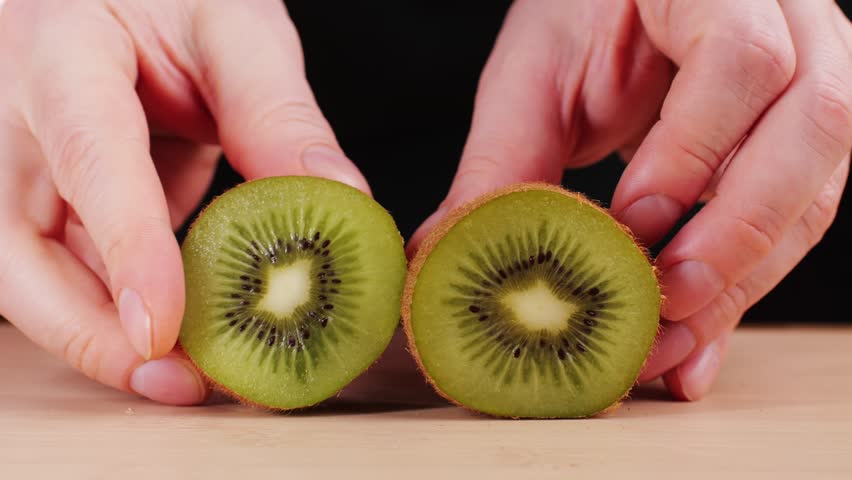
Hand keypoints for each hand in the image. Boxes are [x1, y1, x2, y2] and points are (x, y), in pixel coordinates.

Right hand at [0, 0, 367, 404]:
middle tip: (177, 382)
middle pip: (16, 247)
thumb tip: (342, 202)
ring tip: (190, 375)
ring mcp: (14, 160)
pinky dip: (116, 307)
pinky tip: (175, 330)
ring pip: (28, 273)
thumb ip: (276, 112)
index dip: (125, 245)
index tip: (161, 327)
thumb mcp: (233, 27)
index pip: (87, 153)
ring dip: (102, 334)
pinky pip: (61, 266)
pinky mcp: (37, 194)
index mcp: (60, 49)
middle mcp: (10, 113)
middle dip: (90, 330)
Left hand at [410, 0, 850, 399]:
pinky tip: (694, 338)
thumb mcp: (533, 77)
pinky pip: (798, 221)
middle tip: (662, 302)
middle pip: (812, 127)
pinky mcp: (802, 146)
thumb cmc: (581, 22)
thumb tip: (454, 251)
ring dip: (742, 277)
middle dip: (736, 233)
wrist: (624, 9)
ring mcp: (812, 83)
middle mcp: (792, 27)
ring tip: (667, 339)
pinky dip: (742, 286)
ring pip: (816, 189)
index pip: (738, 58)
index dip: (688, 152)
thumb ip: (504, 161)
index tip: (630, 225)